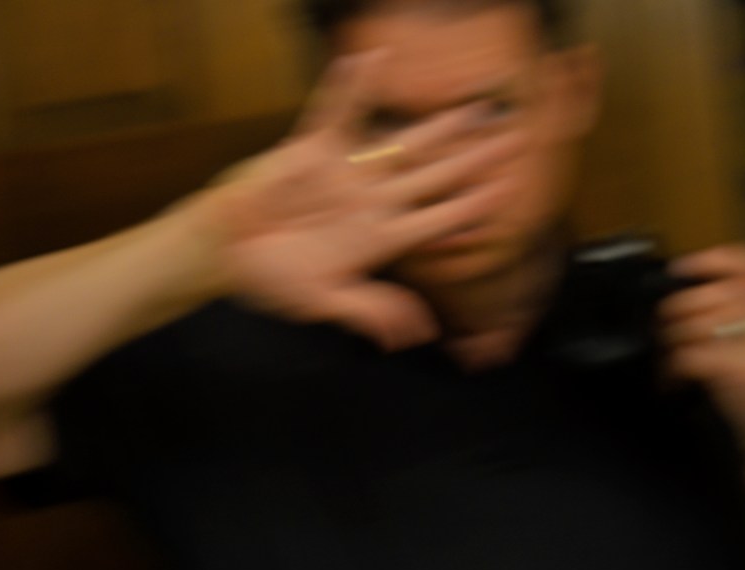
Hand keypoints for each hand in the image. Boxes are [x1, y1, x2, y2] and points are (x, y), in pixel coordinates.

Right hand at [183, 52, 524, 350]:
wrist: (226, 252)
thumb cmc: (272, 278)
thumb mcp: (322, 300)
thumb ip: (370, 310)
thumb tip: (417, 333)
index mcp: (378, 239)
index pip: (437, 218)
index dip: (474, 205)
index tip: (511, 190)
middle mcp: (371, 202)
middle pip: (434, 176)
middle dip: (476, 159)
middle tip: (518, 138)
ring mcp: (345, 174)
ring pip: (400, 143)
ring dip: (438, 126)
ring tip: (475, 108)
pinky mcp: (310, 150)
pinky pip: (332, 113)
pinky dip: (347, 90)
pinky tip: (367, 60)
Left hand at [659, 243, 744, 462]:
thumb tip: (696, 284)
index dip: (722, 258)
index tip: (684, 266)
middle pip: (724, 291)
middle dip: (683, 306)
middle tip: (664, 325)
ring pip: (703, 322)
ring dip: (673, 338)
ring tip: (667, 354)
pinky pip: (694, 355)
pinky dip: (673, 367)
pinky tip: (672, 379)